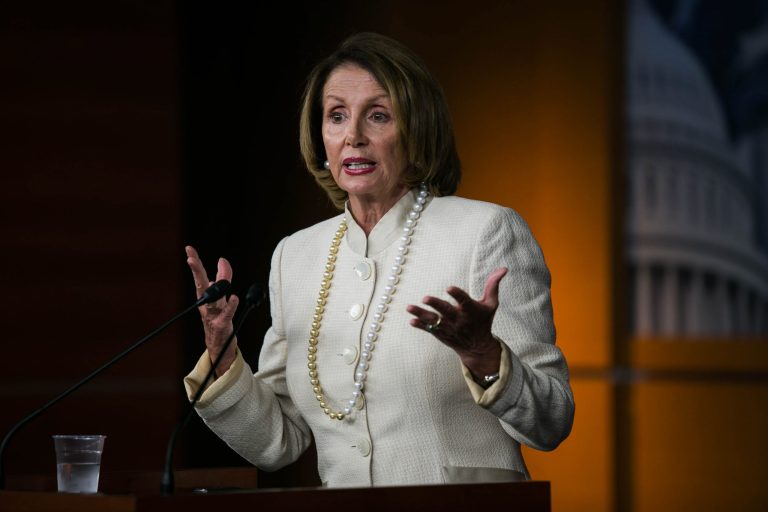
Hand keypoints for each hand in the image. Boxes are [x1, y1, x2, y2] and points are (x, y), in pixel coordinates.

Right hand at [185, 245, 239, 376]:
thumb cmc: (218, 317)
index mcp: (204, 295)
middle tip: (190, 258)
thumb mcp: (220, 296)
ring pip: (212, 299)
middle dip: (196, 270)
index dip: (194, 261)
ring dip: (213, 289)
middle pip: (200, 284)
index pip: (199, 275)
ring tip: (213, 278)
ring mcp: (212, 314)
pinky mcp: (221, 324)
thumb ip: (222, 278)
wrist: (218, 344)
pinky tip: (234, 297)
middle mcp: (206, 303)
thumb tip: (222, 260)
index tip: (189, 248)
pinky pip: (226, 314)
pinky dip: (231, 306)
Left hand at [406, 267, 507, 377]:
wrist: (477, 347)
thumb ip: (493, 285)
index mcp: (471, 310)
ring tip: (409, 308)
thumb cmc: (483, 321)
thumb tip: (504, 268)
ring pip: (433, 321)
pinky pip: (429, 330)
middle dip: (436, 305)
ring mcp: (448, 327)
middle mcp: (458, 320)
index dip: (457, 295)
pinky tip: (411, 320)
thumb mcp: (491, 304)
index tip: (450, 288)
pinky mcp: (441, 333)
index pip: (464, 301)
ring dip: (421, 314)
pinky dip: (420, 326)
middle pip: (445, 311)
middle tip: (425, 298)